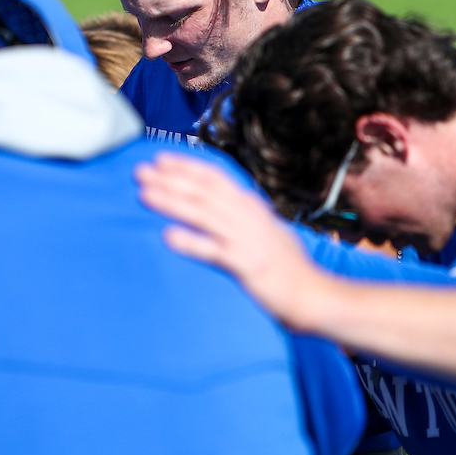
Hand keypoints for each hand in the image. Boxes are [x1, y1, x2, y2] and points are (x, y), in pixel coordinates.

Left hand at [135, 152, 331, 330]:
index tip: (160, 158)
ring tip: (145, 195)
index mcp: (253, 207)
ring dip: (173, 202)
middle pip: (204, 192)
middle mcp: (250, 218)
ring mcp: (250, 240)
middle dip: (171, 179)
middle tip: (139, 171)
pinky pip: (216, 252)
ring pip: (205, 215)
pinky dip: (192, 242)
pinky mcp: (250, 266)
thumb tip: (217, 205)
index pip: (215, 178)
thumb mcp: (266, 231)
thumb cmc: (288, 268)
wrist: (315, 296)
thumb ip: (243, 216)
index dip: (187, 166)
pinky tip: (168, 237)